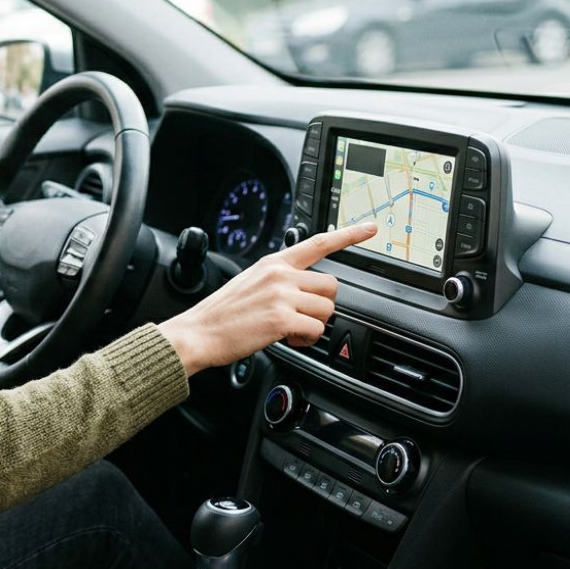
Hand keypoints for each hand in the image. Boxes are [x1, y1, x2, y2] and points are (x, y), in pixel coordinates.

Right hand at [157, 222, 378, 375]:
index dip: (348, 235)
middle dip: (321, 306)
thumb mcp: (250, 282)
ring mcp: (281, 296)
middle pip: (330, 286)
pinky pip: (316, 331)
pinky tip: (288, 340)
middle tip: (300, 317)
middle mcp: (280, 275)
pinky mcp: (281, 319)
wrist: (199, 332)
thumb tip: (304, 290)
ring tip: (291, 331)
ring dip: (314, 325)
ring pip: (326, 309)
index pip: (318, 242)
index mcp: (273, 263)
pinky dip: (306, 341)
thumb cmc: (222, 313)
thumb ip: (279, 279)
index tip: (370, 228)